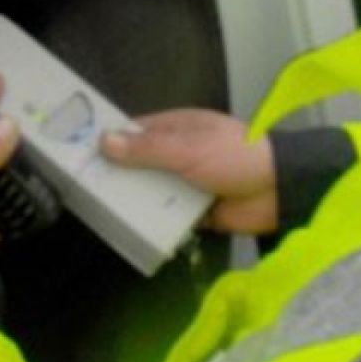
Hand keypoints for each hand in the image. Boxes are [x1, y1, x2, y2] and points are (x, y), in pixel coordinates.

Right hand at [100, 108, 277, 233]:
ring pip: (152, 192)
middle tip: (85, 191)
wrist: (279, 191)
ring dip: (136, 202)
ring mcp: (188, 183)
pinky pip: (169, 217)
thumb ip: (146, 149)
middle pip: (141, 164)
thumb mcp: (188, 149)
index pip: (136, 131)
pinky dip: (156, 224)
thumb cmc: (234, 157)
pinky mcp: (196, 212)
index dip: (111, 141)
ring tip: (102, 214)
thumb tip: (104, 141)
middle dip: (119, 177)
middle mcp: (180, 154)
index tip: (81, 154)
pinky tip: (132, 233)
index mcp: (179, 128)